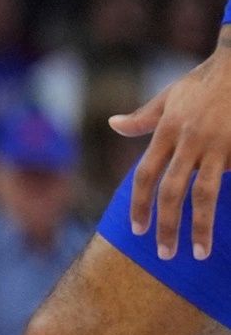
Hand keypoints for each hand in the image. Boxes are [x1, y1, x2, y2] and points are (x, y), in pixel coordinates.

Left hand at [114, 45, 230, 258]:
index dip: (140, 205)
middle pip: (171, 192)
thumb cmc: (205, 81)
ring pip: (206, 194)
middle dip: (166, 226)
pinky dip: (227, 201)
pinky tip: (227, 230)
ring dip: (201, 227)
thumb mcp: (171, 96)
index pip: (146, 176)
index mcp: (167, 130)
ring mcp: (218, 145)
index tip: (138, 230)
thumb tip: (114, 124)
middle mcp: (189, 140)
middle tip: (164, 253)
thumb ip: (144, 117)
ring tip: (199, 252)